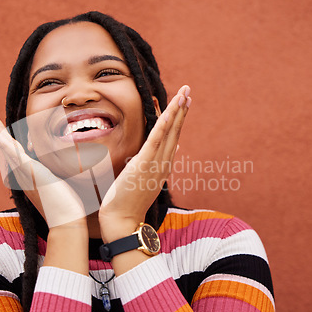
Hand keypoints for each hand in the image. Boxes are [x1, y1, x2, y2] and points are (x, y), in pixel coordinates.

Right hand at [0, 104, 86, 228]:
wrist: (66, 220)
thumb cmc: (65, 204)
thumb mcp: (58, 180)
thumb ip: (56, 170)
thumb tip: (62, 163)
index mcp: (26, 170)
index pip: (11, 146)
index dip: (1, 131)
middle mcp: (21, 171)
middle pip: (2, 143)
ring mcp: (25, 172)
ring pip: (5, 147)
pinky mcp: (32, 175)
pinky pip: (16, 158)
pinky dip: (5, 146)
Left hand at [98, 86, 191, 241]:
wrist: (122, 221)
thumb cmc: (128, 202)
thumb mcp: (144, 179)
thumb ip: (155, 164)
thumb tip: (171, 149)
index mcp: (162, 166)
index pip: (173, 138)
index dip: (178, 119)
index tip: (183, 103)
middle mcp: (163, 164)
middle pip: (176, 132)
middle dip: (182, 110)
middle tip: (189, 90)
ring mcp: (155, 164)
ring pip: (169, 133)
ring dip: (177, 112)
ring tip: (185, 94)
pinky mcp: (143, 165)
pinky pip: (155, 141)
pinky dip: (164, 125)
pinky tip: (169, 111)